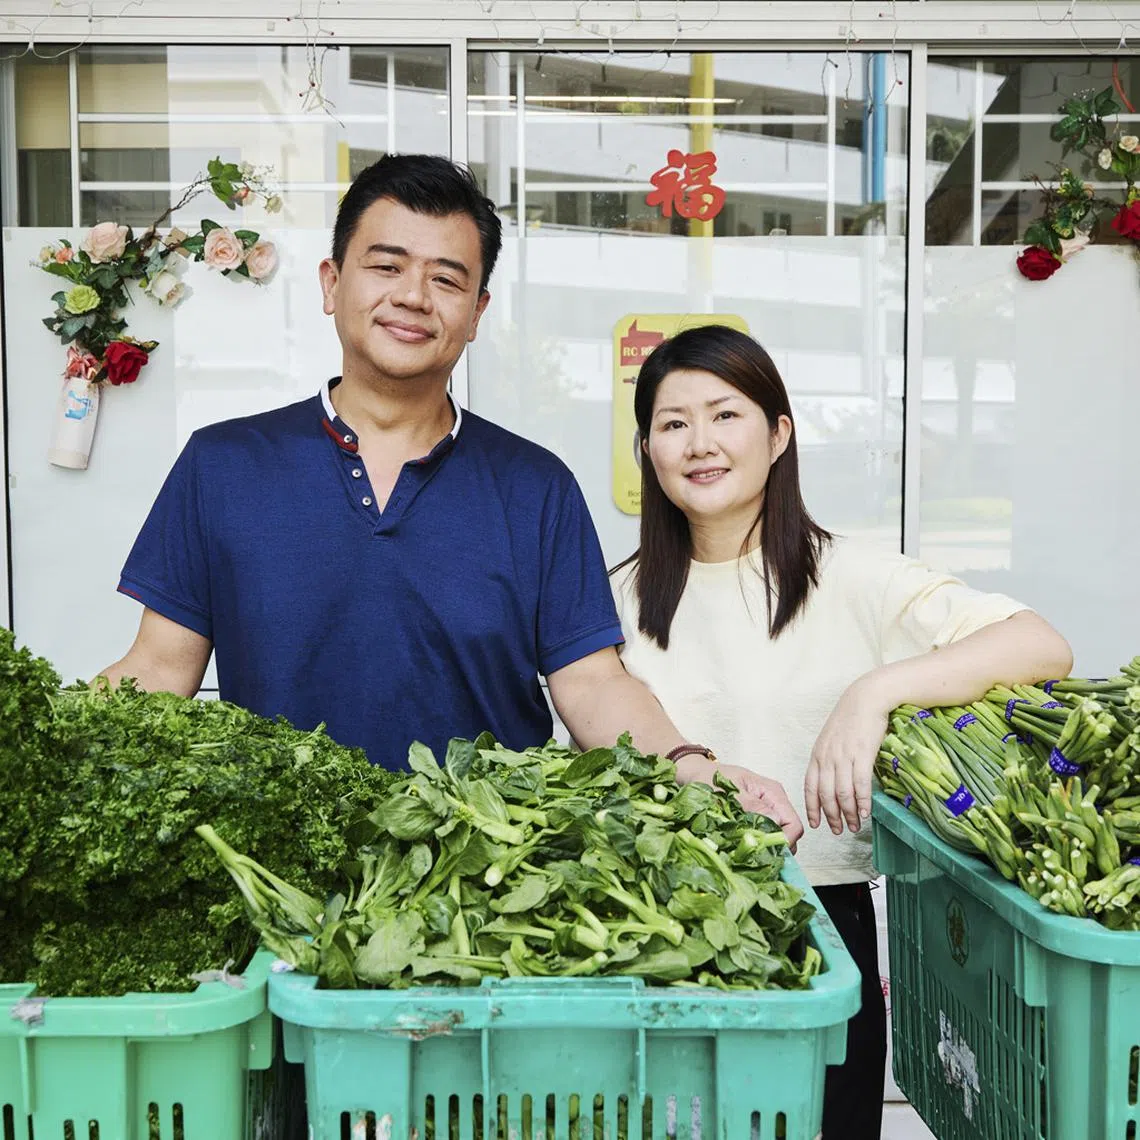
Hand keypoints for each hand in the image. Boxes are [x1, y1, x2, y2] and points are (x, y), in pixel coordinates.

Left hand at [675, 756, 804, 848]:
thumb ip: (751, 805)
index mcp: (772, 792)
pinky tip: (741, 847)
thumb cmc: (709, 777)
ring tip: (745, 851)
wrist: (695, 774)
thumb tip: (776, 821)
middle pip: (788, 834)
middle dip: (774, 847)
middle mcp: (773, 802)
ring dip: (763, 847)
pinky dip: (755, 844)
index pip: (794, 824)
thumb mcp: (729, 790)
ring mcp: (765, 811)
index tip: (765, 851)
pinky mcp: (755, 819)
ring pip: (776, 837)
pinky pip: (762, 836)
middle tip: (753, 855)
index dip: (784, 842)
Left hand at [804, 678, 888, 834]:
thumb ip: (828, 759)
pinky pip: (860, 785)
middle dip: (832, 817)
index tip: (816, 824)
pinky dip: (862, 802)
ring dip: (848, 814)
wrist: (866, 699)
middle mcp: (827, 758)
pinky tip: (865, 813)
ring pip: (842, 794)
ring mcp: (844, 757)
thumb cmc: (850, 719)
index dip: (812, 808)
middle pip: (826, 795)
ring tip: (855, 826)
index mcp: (817, 755)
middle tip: (839, 831)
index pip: (810, 787)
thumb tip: (831, 782)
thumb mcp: (830, 739)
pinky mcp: (862, 755)